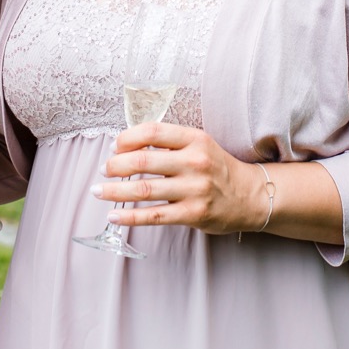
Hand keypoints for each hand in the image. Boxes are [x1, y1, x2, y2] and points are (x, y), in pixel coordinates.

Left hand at [95, 123, 266, 234]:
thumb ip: (169, 143)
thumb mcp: (199, 145)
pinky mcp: (192, 214)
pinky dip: (129, 216)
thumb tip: (125, 145)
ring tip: (98, 191)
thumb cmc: (217, 168)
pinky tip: (113, 215)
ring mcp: (194, 189)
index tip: (114, 146)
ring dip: (114, 191)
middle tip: (103, 169)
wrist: (250, 196)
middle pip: (142, 160)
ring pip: (143, 190)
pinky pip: (153, 216)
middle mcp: (194, 162)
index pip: (152, 131)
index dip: (127, 138)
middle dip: (115, 166)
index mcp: (195, 139)